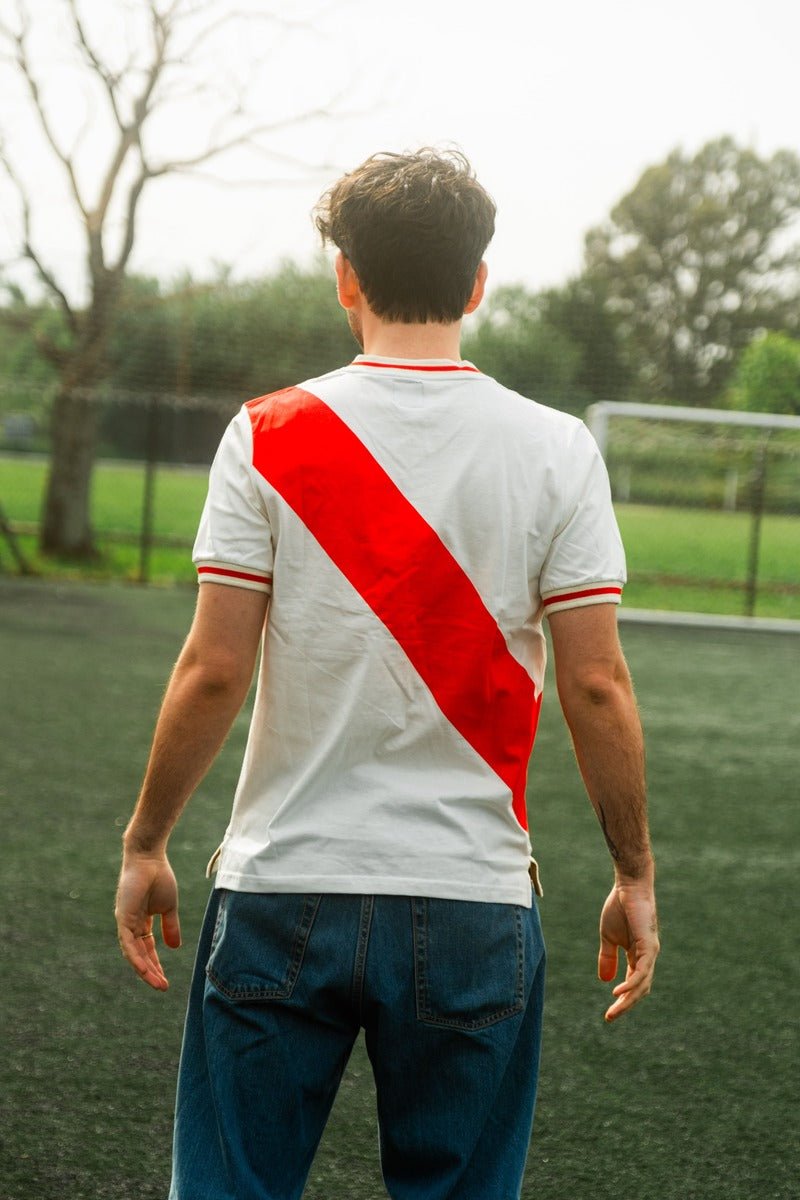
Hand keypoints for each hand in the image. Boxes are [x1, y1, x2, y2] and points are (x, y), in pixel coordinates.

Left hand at [115, 850, 180, 990]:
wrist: (150, 858)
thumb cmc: (159, 877)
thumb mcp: (169, 907)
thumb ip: (171, 927)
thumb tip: (175, 947)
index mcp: (141, 923)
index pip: (148, 950)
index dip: (156, 965)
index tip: (165, 980)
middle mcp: (131, 926)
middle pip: (140, 955)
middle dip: (151, 972)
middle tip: (162, 987)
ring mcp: (125, 923)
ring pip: (133, 953)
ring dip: (145, 970)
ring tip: (157, 983)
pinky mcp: (123, 918)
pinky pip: (128, 943)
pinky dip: (136, 957)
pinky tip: (145, 969)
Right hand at [597, 878, 658, 1022]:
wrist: (628, 887)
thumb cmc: (619, 907)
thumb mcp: (608, 937)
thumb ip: (607, 958)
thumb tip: (606, 981)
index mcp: (637, 956)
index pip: (633, 983)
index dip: (622, 998)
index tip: (608, 1013)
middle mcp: (647, 958)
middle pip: (640, 989)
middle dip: (625, 1005)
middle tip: (610, 1017)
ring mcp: (650, 953)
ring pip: (642, 984)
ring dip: (628, 1000)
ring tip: (613, 1011)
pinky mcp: (649, 946)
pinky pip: (641, 971)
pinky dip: (631, 984)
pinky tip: (618, 992)